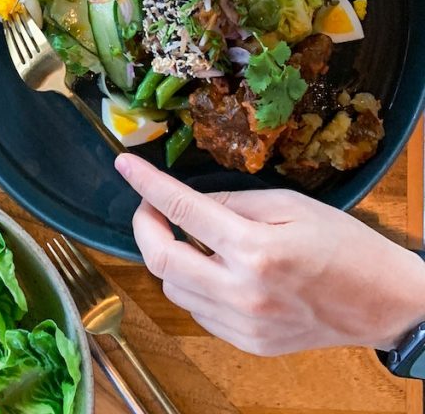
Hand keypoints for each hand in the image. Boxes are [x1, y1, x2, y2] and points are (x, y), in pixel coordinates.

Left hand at [115, 153, 424, 355]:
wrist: (384, 302)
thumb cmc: (343, 244)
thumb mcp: (289, 204)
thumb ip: (232, 200)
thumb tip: (187, 201)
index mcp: (255, 249)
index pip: (181, 209)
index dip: (145, 184)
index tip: (124, 164)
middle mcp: (243, 292)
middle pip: (160, 259)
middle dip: (144, 225)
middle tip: (151, 206)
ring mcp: (243, 324)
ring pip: (172, 287)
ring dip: (167, 256)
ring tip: (189, 236)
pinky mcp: (247, 344)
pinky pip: (196, 310)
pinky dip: (191, 284)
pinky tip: (211, 267)